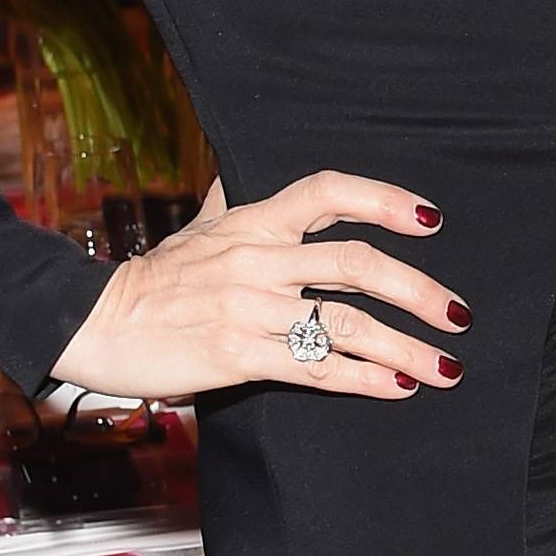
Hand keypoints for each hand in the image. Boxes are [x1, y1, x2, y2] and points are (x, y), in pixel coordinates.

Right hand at [50, 168, 466, 402]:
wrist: (96, 323)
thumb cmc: (154, 277)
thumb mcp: (199, 225)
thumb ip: (236, 199)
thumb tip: (250, 168)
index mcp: (254, 221)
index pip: (329, 192)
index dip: (385, 200)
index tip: (431, 219)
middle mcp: (259, 259)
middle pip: (357, 264)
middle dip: (419, 290)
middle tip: (459, 313)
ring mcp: (251, 308)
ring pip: (346, 323)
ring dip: (406, 347)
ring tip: (447, 365)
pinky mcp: (240, 356)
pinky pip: (315, 367)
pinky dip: (363, 380)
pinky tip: (398, 388)